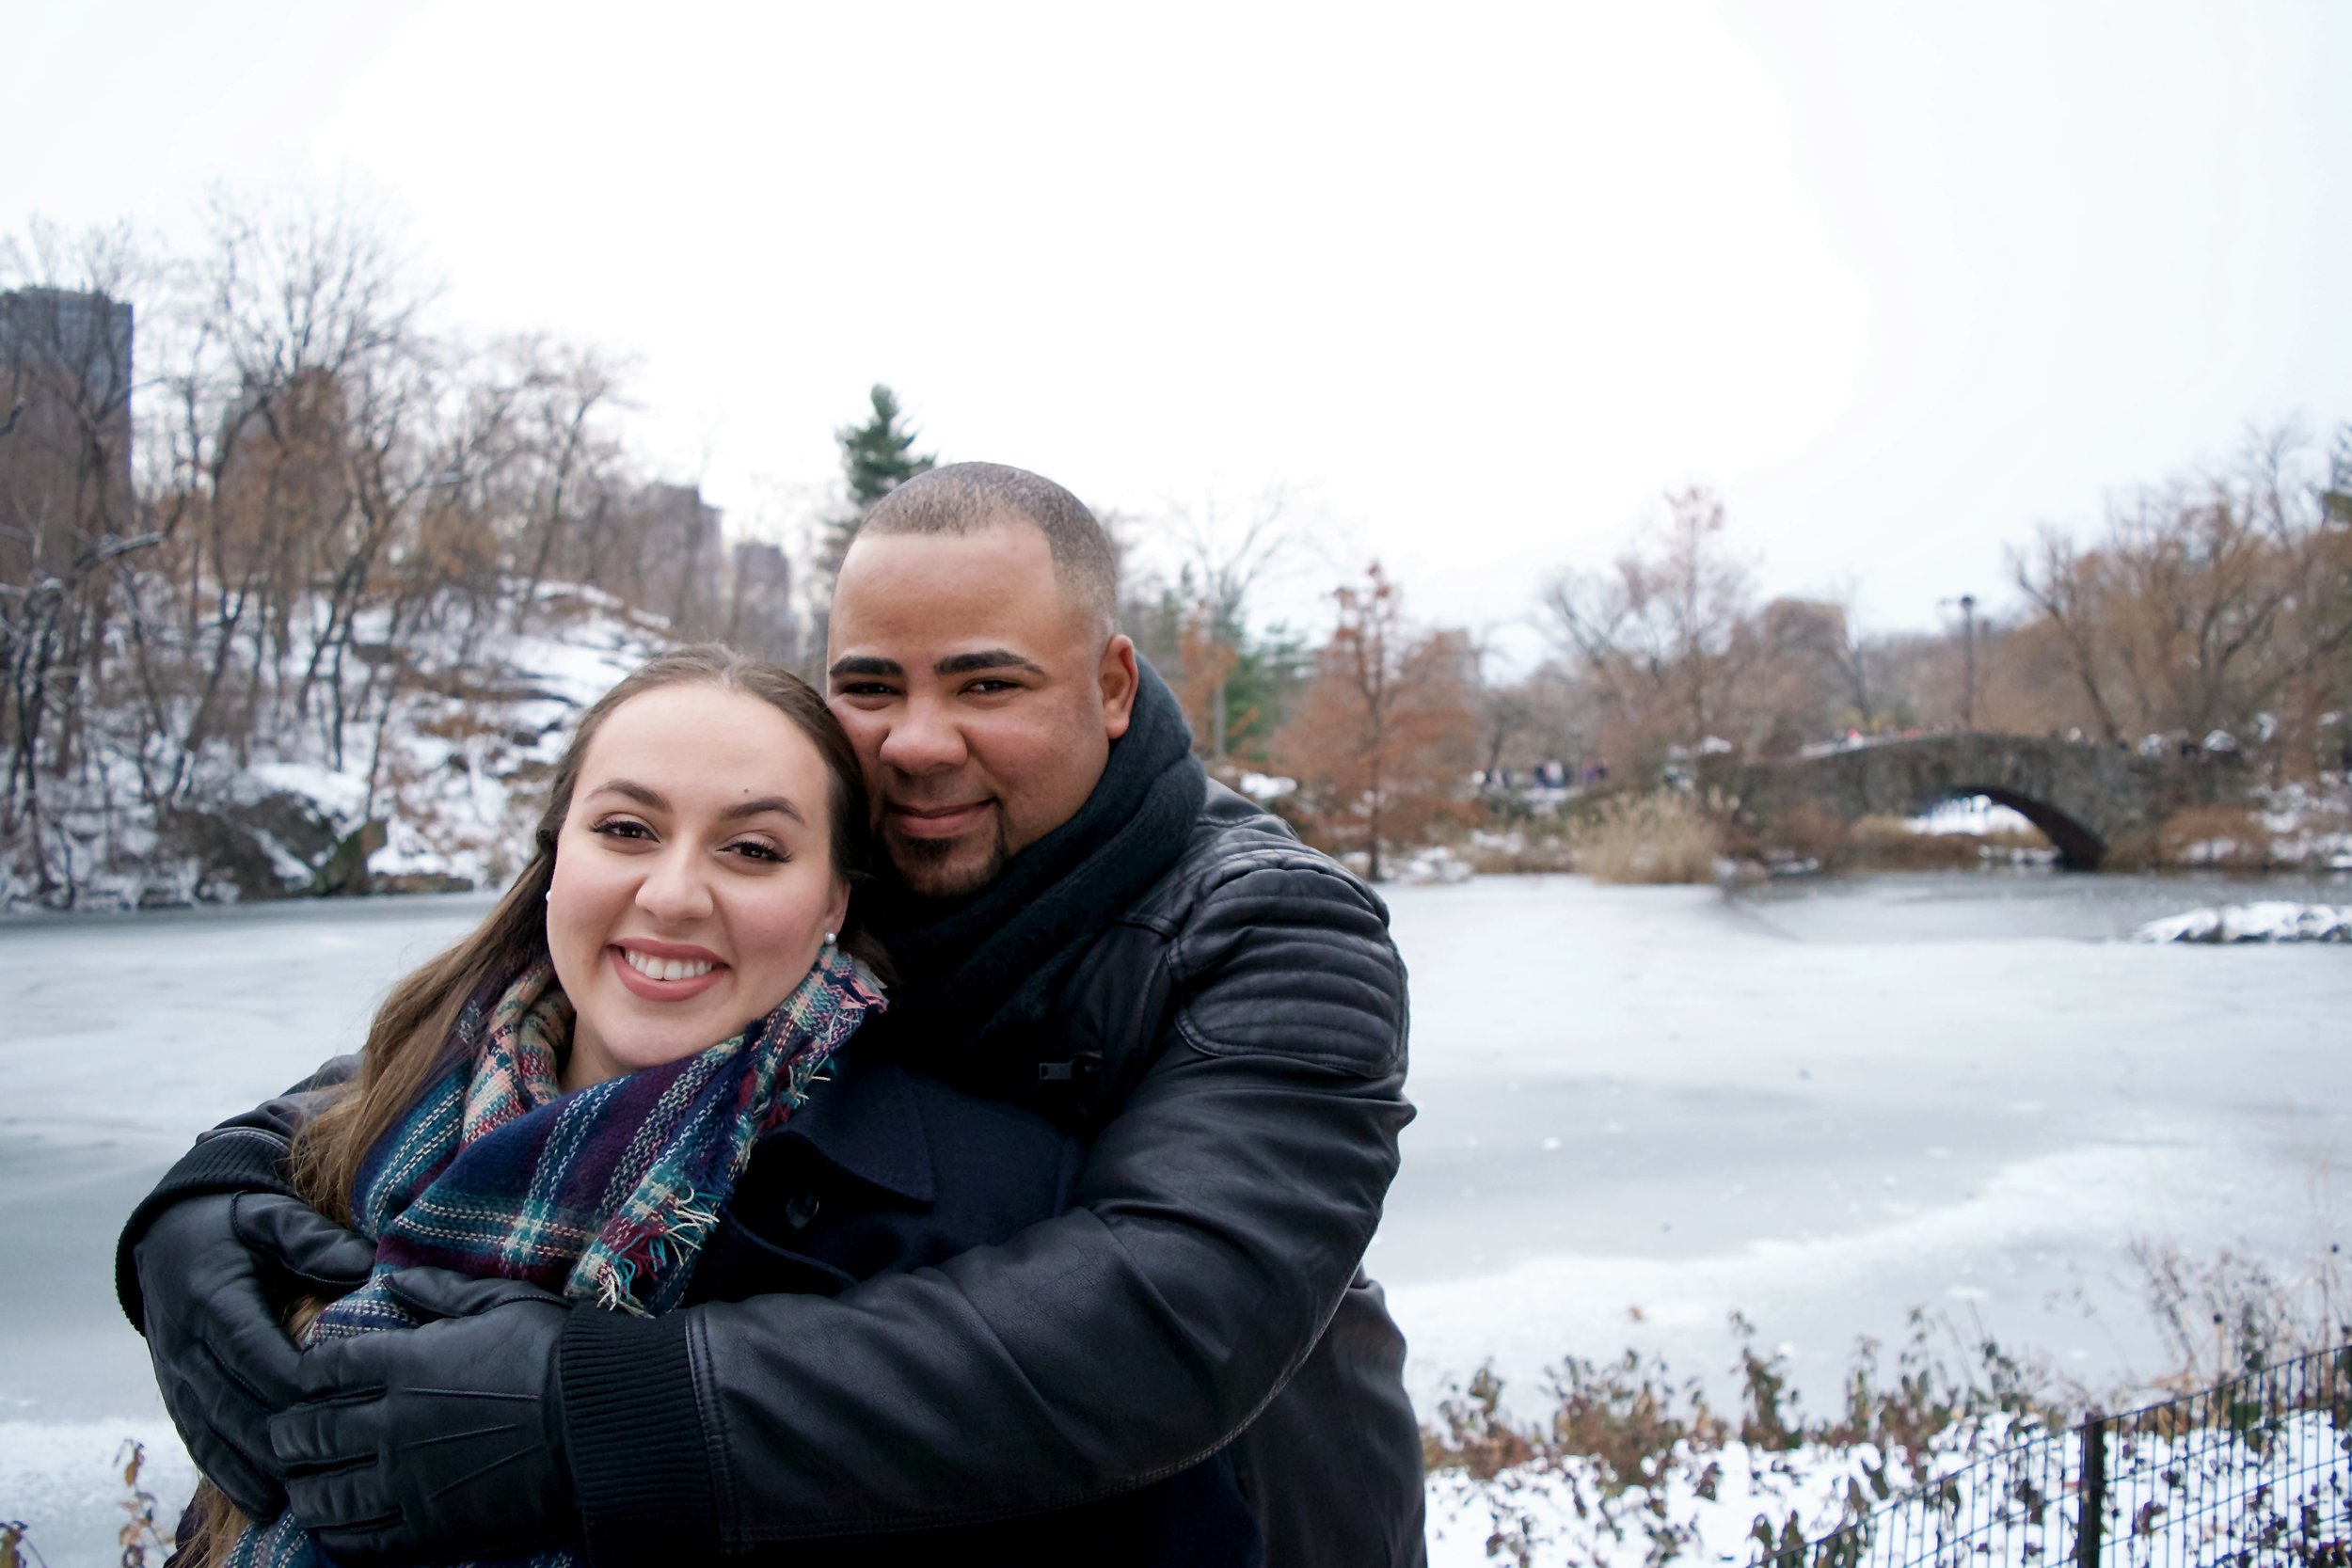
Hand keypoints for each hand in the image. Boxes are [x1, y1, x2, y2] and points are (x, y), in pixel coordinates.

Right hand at [134, 1192, 375, 1517]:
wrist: (168, 1239)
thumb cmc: (234, 1227)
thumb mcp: (269, 1216)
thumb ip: (310, 1240)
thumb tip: (363, 1266)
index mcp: (211, 1300)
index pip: (253, 1352)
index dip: (295, 1382)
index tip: (342, 1401)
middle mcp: (185, 1347)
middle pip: (234, 1405)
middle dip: (283, 1437)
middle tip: (338, 1460)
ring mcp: (175, 1378)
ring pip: (214, 1436)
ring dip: (257, 1469)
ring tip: (305, 1496)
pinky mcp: (175, 1398)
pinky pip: (199, 1444)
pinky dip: (230, 1476)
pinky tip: (265, 1503)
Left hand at [270, 1269, 579, 1564]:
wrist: (596, 1422)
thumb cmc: (557, 1353)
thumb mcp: (501, 1301)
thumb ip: (440, 1290)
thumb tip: (393, 1277)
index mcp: (406, 1364)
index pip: (328, 1369)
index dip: (307, 1374)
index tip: (303, 1379)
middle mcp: (392, 1424)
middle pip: (313, 1433)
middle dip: (289, 1434)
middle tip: (282, 1437)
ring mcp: (406, 1481)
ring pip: (326, 1493)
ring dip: (305, 1490)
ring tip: (299, 1489)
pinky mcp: (428, 1528)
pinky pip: (362, 1541)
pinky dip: (336, 1538)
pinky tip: (330, 1533)